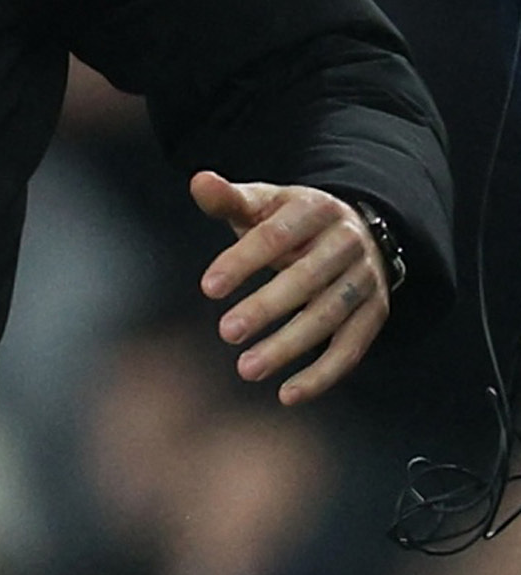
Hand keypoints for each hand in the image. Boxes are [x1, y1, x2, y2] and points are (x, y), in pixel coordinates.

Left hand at [190, 169, 390, 403]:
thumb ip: (228, 198)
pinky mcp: (375, 313)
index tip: (208, 288)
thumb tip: (199, 180)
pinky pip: (352, 348)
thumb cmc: (289, 220)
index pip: (274, 236)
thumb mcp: (262, 202)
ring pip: (329, 317)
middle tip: (226, 332)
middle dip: (265, 308)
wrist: (354, 228)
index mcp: (313, 209)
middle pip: (306, 279)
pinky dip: (323, 375)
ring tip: (247, 368)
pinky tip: (288, 394)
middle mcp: (346, 243)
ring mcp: (365, 279)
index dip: (242, 261)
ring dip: (289, 347)